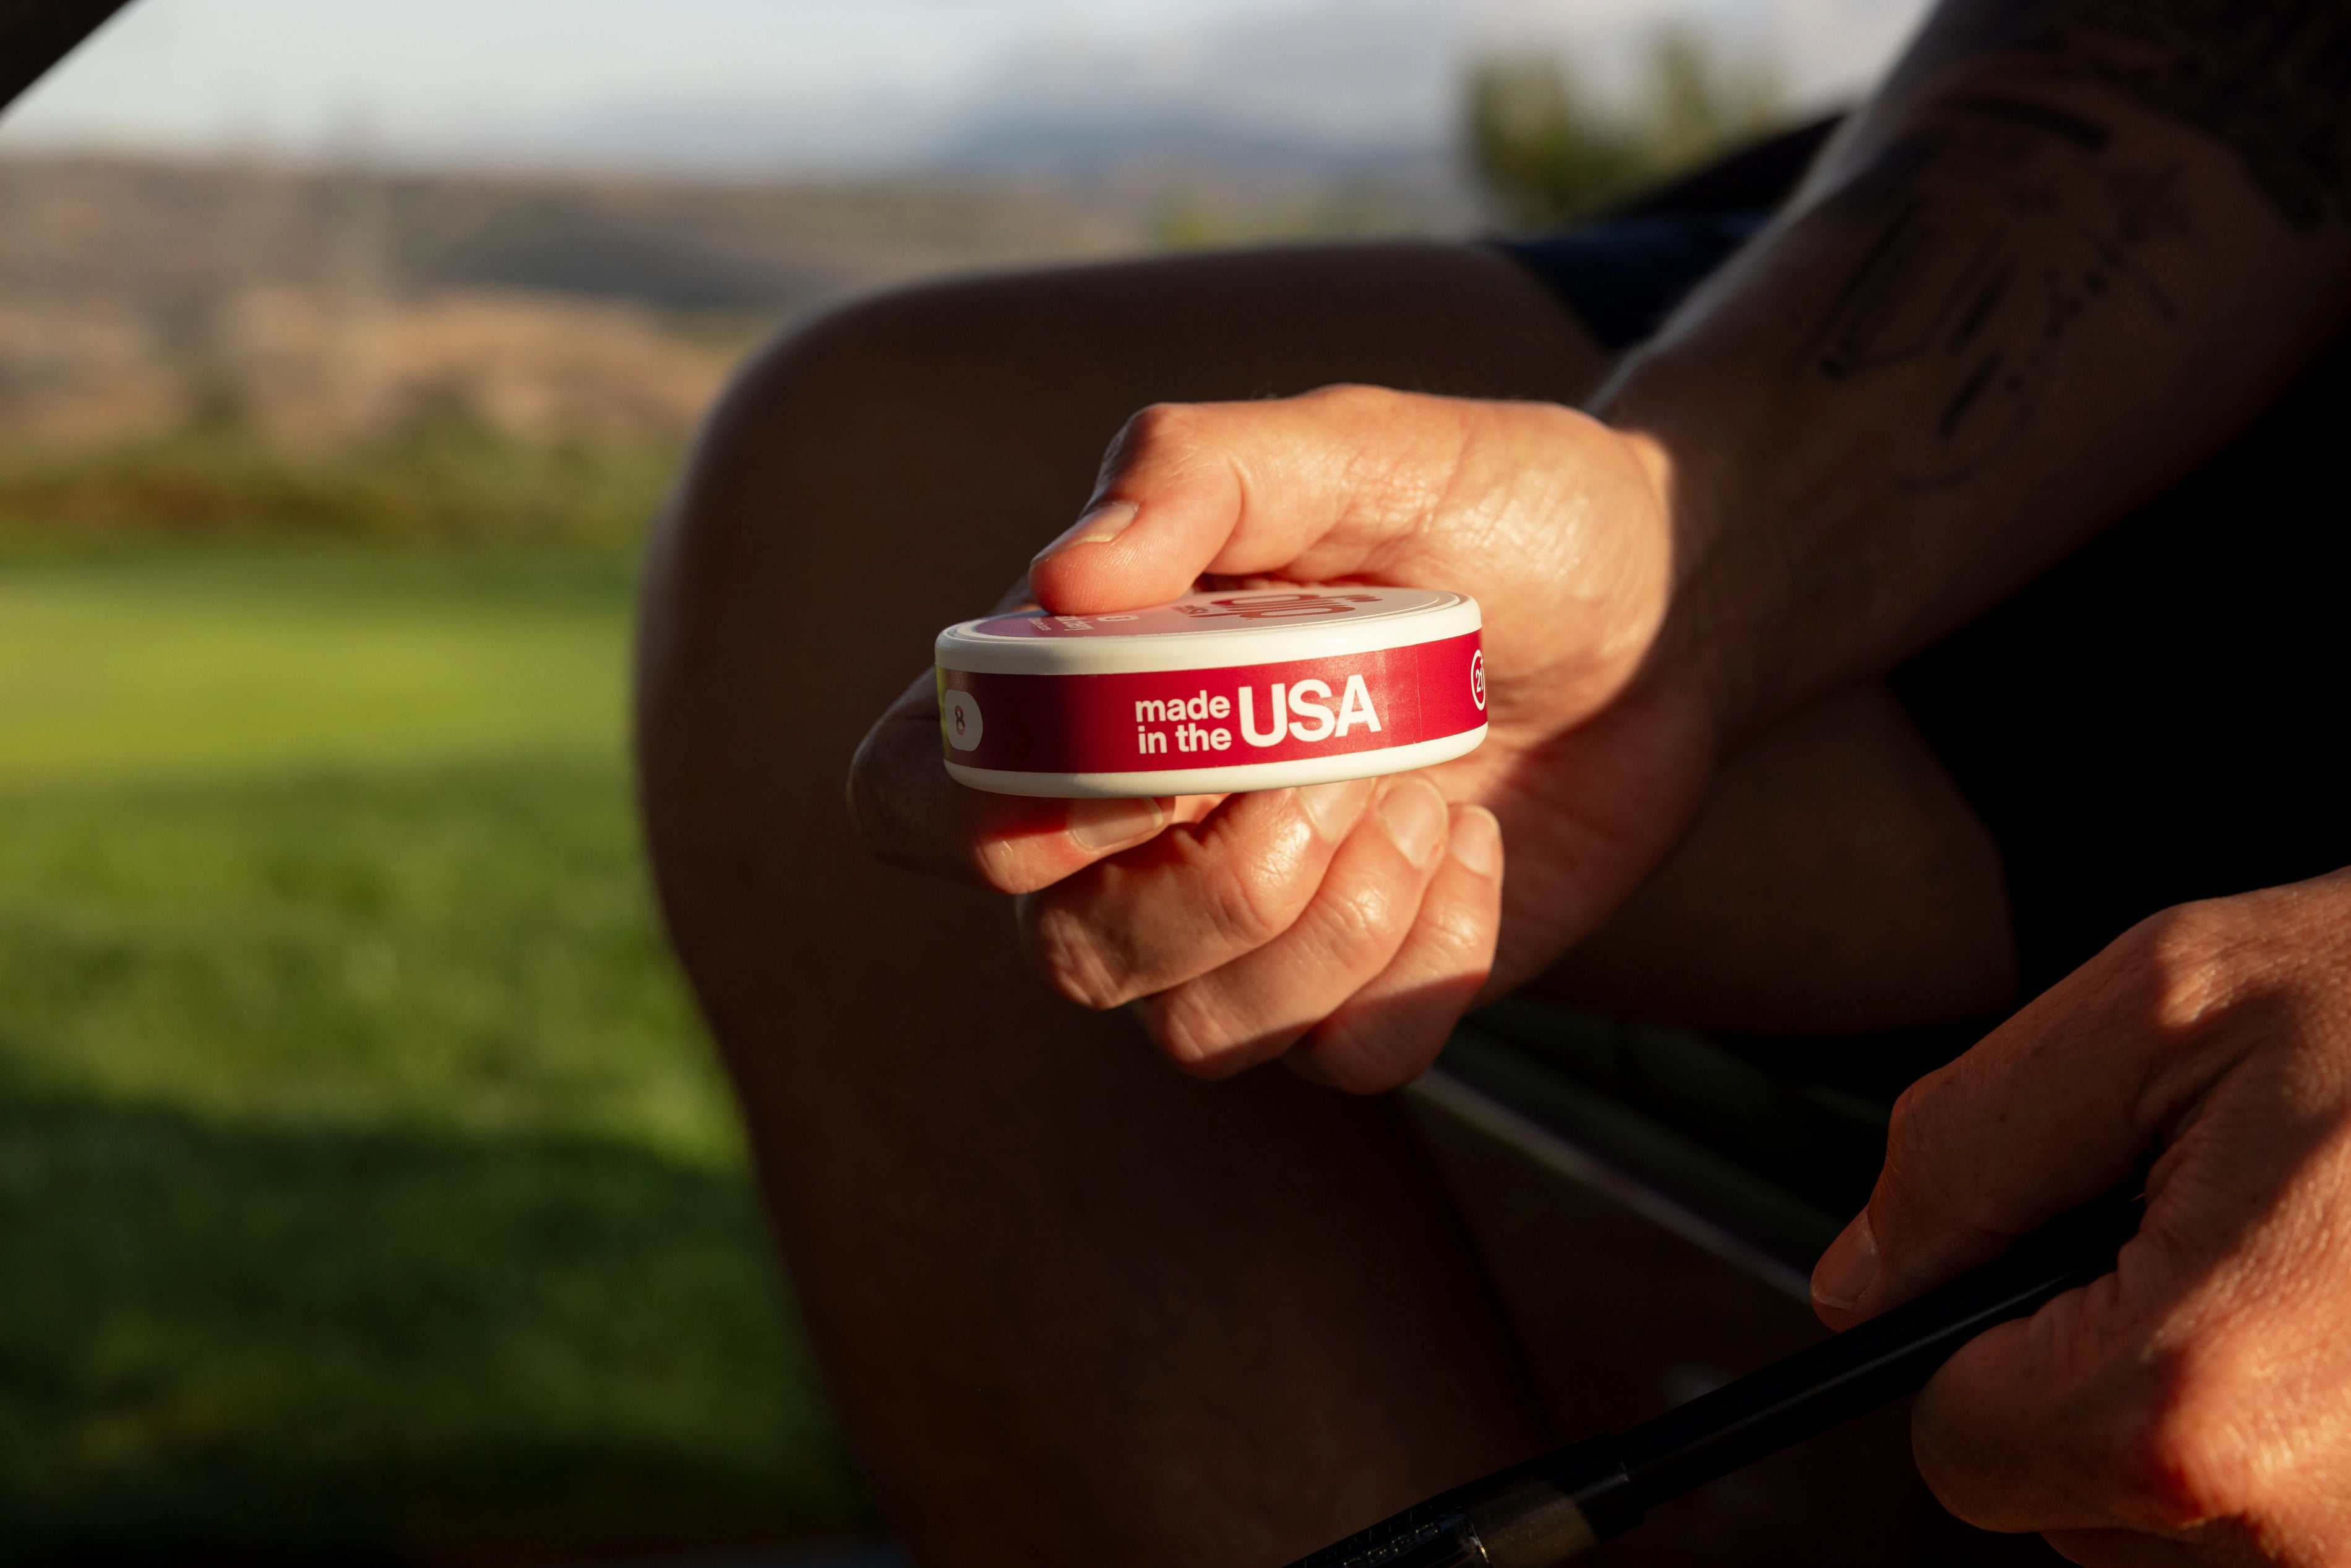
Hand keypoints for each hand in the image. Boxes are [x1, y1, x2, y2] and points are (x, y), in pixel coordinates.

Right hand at [851, 384, 1716, 1090]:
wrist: (1666, 603)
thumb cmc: (1492, 504)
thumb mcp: (1359, 447)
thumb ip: (1197, 477)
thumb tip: (1059, 578)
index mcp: (1091, 694)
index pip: (918, 795)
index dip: (983, 809)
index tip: (1144, 750)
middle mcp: (1141, 828)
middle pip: (1065, 951)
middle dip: (1212, 880)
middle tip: (1339, 774)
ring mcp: (1249, 925)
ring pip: (1193, 1035)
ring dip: (1329, 926)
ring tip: (1427, 801)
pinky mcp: (1363, 994)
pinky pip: (1338, 1066)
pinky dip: (1420, 968)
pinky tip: (1472, 855)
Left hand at [1811, 870, 2350, 1565]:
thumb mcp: (2160, 1009)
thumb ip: (1967, 1151)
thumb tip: (1859, 1282)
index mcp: (2197, 1414)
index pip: (1958, 1453)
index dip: (1971, 1338)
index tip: (2061, 1239)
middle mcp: (2313, 1538)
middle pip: (2073, 1505)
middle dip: (2098, 1366)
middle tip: (2226, 1219)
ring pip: (2190, 1524)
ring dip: (2209, 1395)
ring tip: (2320, 1251)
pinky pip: (2297, 1519)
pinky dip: (2301, 1421)